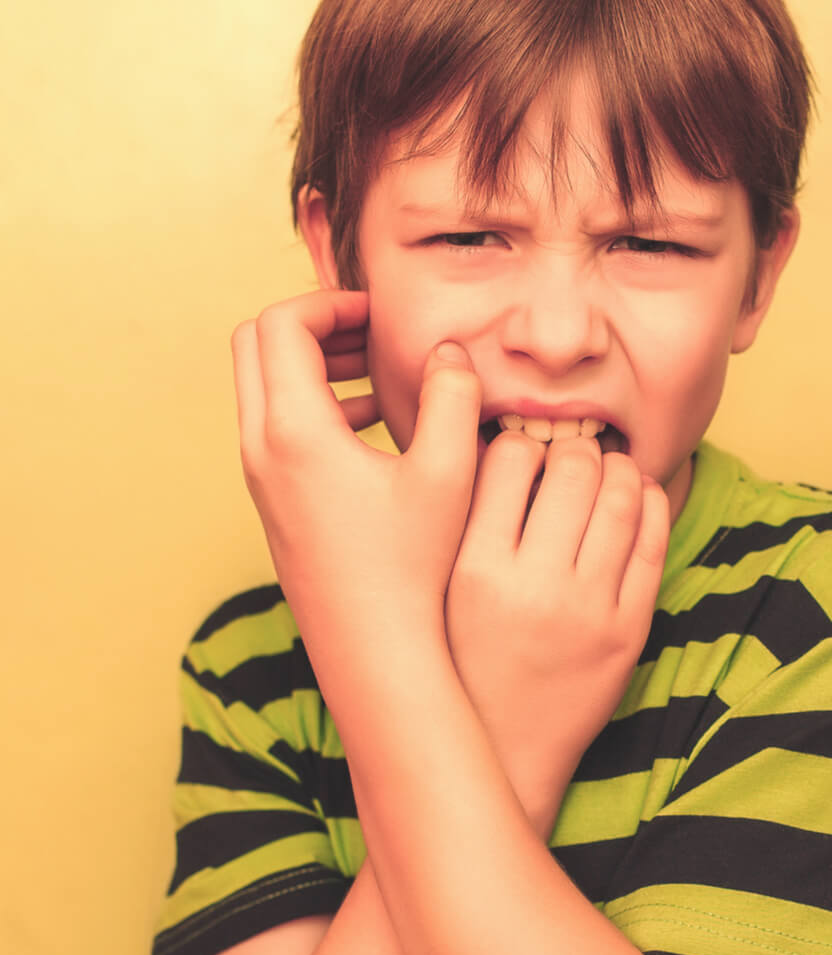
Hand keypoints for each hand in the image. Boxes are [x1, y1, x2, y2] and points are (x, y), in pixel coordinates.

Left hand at [232, 290, 481, 669]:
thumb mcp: (447, 473)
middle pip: (257, 348)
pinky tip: (375, 426)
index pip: (282, 325)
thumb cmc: (412, 568)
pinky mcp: (273, 503)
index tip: (380, 314)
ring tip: (378, 374)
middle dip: (314, 327)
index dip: (330, 303)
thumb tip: (447, 351)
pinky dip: (315, 406)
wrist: (375, 651)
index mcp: (295, 432)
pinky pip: (277, 428)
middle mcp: (261, 450)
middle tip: (372, 334)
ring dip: (315, 366)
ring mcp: (261, 480)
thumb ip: (452, 396)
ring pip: (265, 389)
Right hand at [446, 432, 669, 835]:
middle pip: (573, 469)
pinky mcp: (629, 631)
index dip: (519, 441)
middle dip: (576, 447)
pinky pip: (653, 544)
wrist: (504, 753)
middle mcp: (534, 587)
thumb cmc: (459, 661)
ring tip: (608, 467)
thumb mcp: (440, 591)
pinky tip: (638, 495)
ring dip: (619, 468)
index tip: (522, 451)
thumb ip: (460, 521)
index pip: (509, 457)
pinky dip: (651, 505)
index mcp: (474, 570)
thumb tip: (493, 443)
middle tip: (572, 451)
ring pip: (621, 498)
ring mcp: (589, 610)